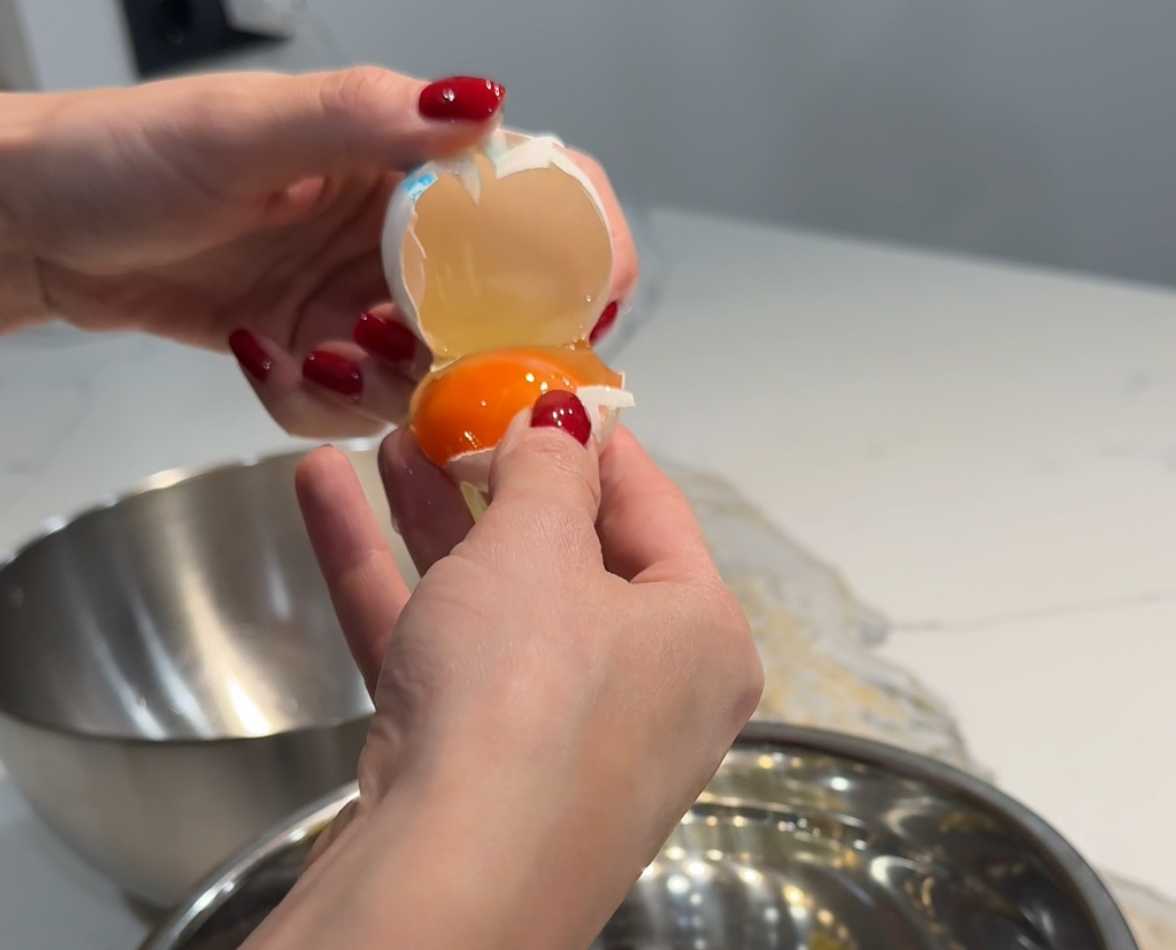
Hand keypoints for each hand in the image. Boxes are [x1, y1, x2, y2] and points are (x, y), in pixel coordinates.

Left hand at [0, 69, 637, 436]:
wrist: (49, 227)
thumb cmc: (131, 153)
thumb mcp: (248, 129)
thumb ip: (364, 116)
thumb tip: (481, 108)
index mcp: (407, 164)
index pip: (537, 199)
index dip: (583, 252)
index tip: (588, 307)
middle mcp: (403, 237)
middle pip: (499, 312)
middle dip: (467, 353)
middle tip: (402, 350)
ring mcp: (366, 301)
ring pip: (429, 375)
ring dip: (378, 387)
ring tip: (314, 354)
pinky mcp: (327, 355)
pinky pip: (355, 408)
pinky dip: (311, 403)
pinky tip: (261, 355)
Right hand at [247, 413, 761, 948]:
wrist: (445, 882)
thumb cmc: (524, 689)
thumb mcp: (538, 551)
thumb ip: (550, 471)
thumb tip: (567, 417)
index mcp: (700, 635)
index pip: (652, 510)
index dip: (592, 440)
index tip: (539, 387)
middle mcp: (645, 690)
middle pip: (569, 556)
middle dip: (498, 478)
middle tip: (450, 413)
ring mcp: (557, 735)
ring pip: (495, 603)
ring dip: (434, 518)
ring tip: (386, 439)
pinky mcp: (475, 766)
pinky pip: (440, 651)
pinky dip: (387, 579)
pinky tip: (323, 495)